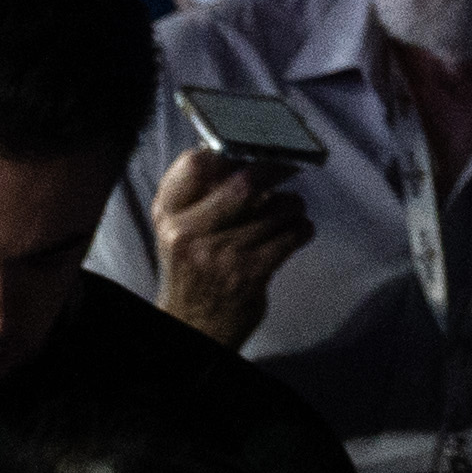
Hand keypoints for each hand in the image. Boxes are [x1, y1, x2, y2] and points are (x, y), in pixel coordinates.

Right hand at [148, 141, 314, 342]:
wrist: (192, 325)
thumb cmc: (192, 268)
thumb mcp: (181, 229)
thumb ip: (203, 194)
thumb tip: (248, 152)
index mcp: (169, 215)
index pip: (195, 164)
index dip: (230, 149)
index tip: (253, 147)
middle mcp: (188, 233)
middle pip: (243, 183)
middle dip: (275, 170)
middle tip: (290, 165)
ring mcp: (220, 255)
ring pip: (275, 209)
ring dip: (292, 205)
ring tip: (291, 209)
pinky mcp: (249, 275)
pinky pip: (291, 236)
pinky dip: (302, 229)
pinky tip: (298, 231)